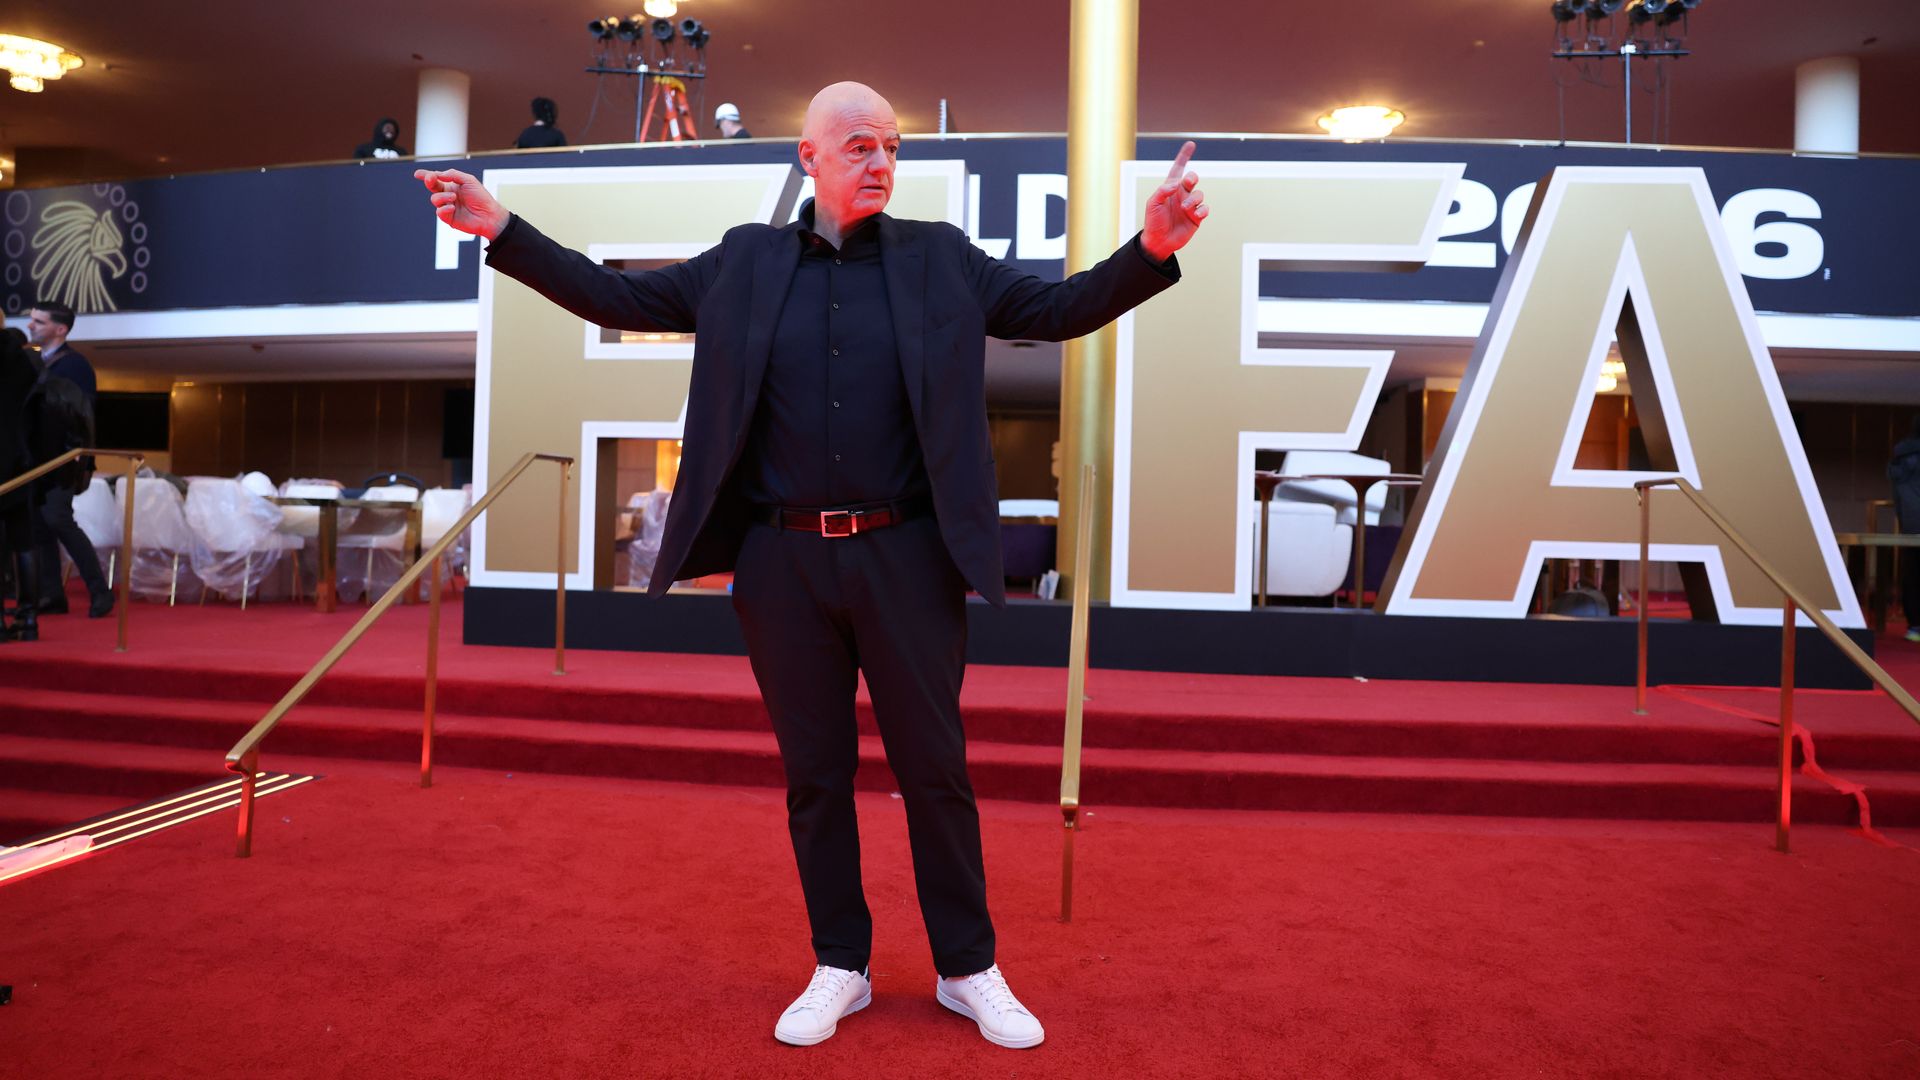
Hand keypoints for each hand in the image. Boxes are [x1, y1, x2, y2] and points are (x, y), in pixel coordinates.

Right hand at [414, 168, 509, 240]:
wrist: (489, 215)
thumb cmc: (481, 197)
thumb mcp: (469, 180)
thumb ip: (453, 175)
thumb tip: (438, 174)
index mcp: (452, 185)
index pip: (436, 179)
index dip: (426, 175)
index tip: (418, 174)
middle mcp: (448, 195)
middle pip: (432, 187)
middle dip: (429, 181)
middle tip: (430, 178)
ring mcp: (448, 207)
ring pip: (434, 199)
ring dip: (443, 196)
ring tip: (454, 198)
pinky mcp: (449, 218)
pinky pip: (439, 212)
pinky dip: (444, 208)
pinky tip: (452, 207)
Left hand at [1140, 141, 1206, 263]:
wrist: (1159, 241)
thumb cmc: (1153, 221)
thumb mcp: (1152, 204)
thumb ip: (1162, 191)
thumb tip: (1176, 184)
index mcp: (1170, 188)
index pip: (1178, 169)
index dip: (1184, 157)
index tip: (1190, 144)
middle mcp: (1181, 194)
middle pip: (1192, 178)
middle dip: (1192, 178)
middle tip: (1188, 182)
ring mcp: (1190, 206)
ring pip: (1199, 194)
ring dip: (1194, 199)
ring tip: (1184, 208)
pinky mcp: (1196, 217)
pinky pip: (1204, 209)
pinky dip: (1202, 210)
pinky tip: (1196, 215)